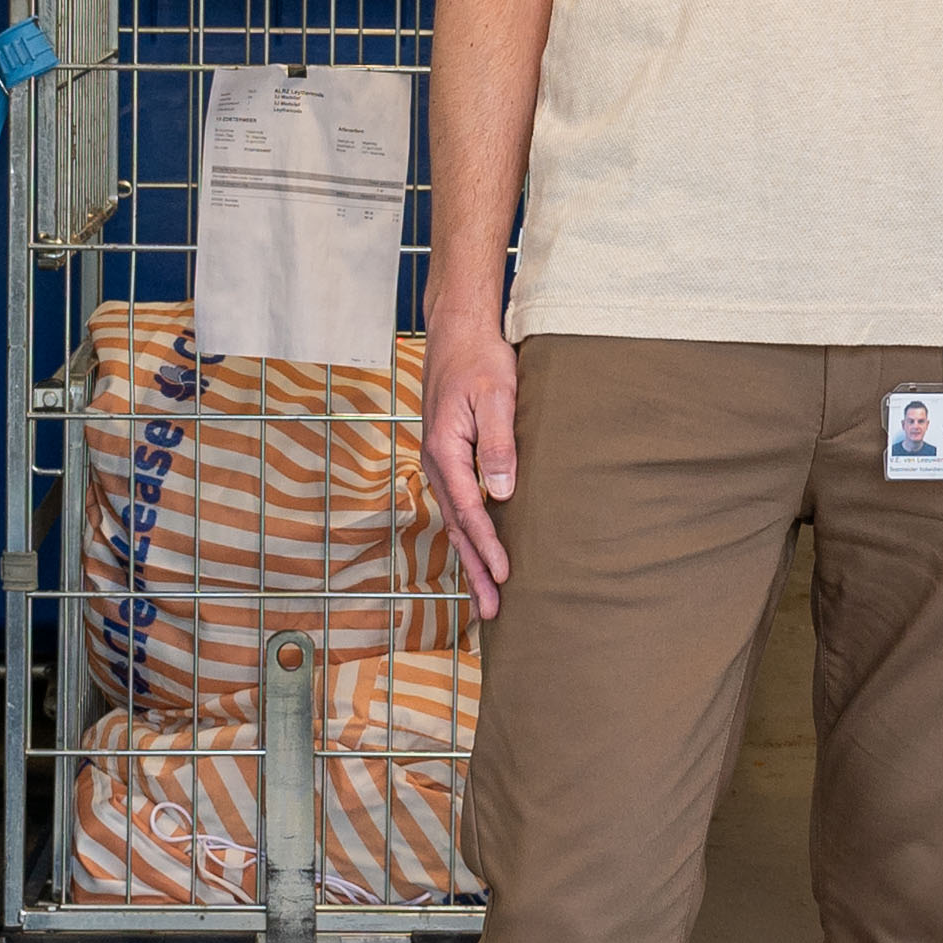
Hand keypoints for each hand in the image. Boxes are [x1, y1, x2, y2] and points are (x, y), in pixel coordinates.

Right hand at [421, 323, 520, 618]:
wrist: (457, 331)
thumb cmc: (480, 360)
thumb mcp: (497, 397)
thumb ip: (500, 445)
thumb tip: (503, 493)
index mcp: (445, 450)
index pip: (470, 510)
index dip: (488, 545)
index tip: (505, 575)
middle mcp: (437, 462)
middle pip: (458, 527)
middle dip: (475, 570)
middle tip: (491, 611)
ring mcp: (440, 461)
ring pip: (456, 520)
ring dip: (472, 558)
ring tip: (487, 595)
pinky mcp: (450, 457)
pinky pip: (458, 505)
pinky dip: (469, 534)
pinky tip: (479, 550)